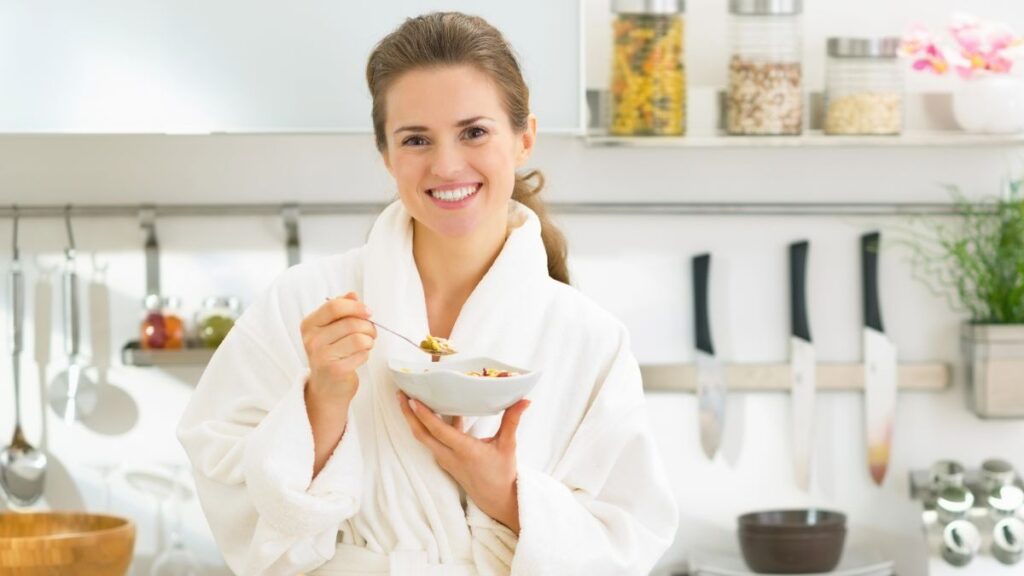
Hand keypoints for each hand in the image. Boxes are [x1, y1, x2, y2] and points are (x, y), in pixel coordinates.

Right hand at [300, 292, 375, 404]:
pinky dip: (366, 354)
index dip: (356, 307)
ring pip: (359, 338)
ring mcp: (321, 356)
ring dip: (369, 341)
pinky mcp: (335, 370)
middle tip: (371, 333)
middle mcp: (312, 340)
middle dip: (368, 326)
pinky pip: (362, 354)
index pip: (334, 306)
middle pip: (351, 323)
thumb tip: (353, 294)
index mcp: (309, 325)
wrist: (326, 388)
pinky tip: (359, 357)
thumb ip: (341, 310)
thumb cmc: (331, 355)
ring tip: (366, 344)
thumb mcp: (331, 330)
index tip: (369, 312)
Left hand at [398, 392, 529, 532]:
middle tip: (400, 394)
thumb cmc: (502, 473)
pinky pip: (433, 441)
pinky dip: (429, 425)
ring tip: (409, 399)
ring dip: (415, 420)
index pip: (438, 430)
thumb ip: (512, 421)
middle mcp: (450, 455)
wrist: (496, 499)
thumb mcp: (508, 446)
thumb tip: (524, 400)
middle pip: (421, 434)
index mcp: (464, 450)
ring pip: (424, 438)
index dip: (423, 414)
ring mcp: (445, 459)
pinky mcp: (446, 460)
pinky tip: (437, 409)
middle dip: (408, 414)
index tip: (412, 399)